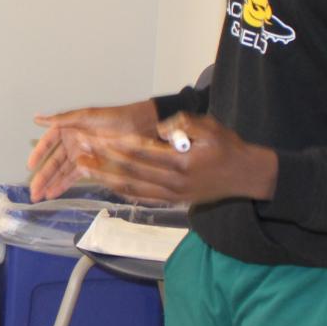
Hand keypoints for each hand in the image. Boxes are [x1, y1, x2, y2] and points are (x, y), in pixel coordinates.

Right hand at [28, 101, 157, 199]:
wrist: (137, 127)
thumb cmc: (111, 118)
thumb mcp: (84, 116)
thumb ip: (61, 119)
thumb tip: (37, 119)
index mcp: (67, 128)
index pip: (47, 143)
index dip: (38, 154)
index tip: (30, 166)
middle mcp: (71, 142)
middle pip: (53, 162)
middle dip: (42, 177)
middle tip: (32, 191)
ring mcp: (81, 155)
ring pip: (62, 172)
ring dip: (51, 184)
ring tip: (39, 196)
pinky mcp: (92, 165)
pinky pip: (75, 176)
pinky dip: (64, 185)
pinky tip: (54, 194)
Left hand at [68, 112, 277, 206]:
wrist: (245, 176)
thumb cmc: (227, 147)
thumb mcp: (210, 127)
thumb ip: (184, 124)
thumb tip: (159, 128)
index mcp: (181, 162)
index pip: (140, 152)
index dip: (115, 145)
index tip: (96, 137)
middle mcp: (174, 182)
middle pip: (130, 171)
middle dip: (102, 160)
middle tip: (80, 150)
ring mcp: (172, 194)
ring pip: (131, 187)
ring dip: (105, 177)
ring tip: (83, 167)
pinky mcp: (172, 200)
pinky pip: (141, 197)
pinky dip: (121, 190)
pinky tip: (105, 183)